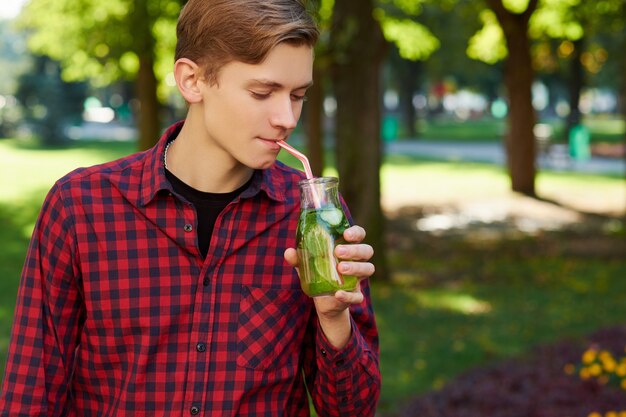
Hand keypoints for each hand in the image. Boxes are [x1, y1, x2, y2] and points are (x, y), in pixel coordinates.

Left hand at [284, 225, 374, 347]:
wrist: (324, 300)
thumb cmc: (318, 273)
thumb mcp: (306, 264)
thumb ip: (299, 258)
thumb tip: (289, 252)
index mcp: (348, 248)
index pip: (359, 235)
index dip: (356, 233)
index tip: (346, 234)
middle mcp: (357, 261)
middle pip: (367, 250)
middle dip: (355, 249)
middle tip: (338, 252)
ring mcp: (358, 279)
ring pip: (368, 269)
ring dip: (356, 267)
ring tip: (340, 268)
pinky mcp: (355, 295)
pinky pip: (358, 296)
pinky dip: (349, 295)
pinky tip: (338, 293)